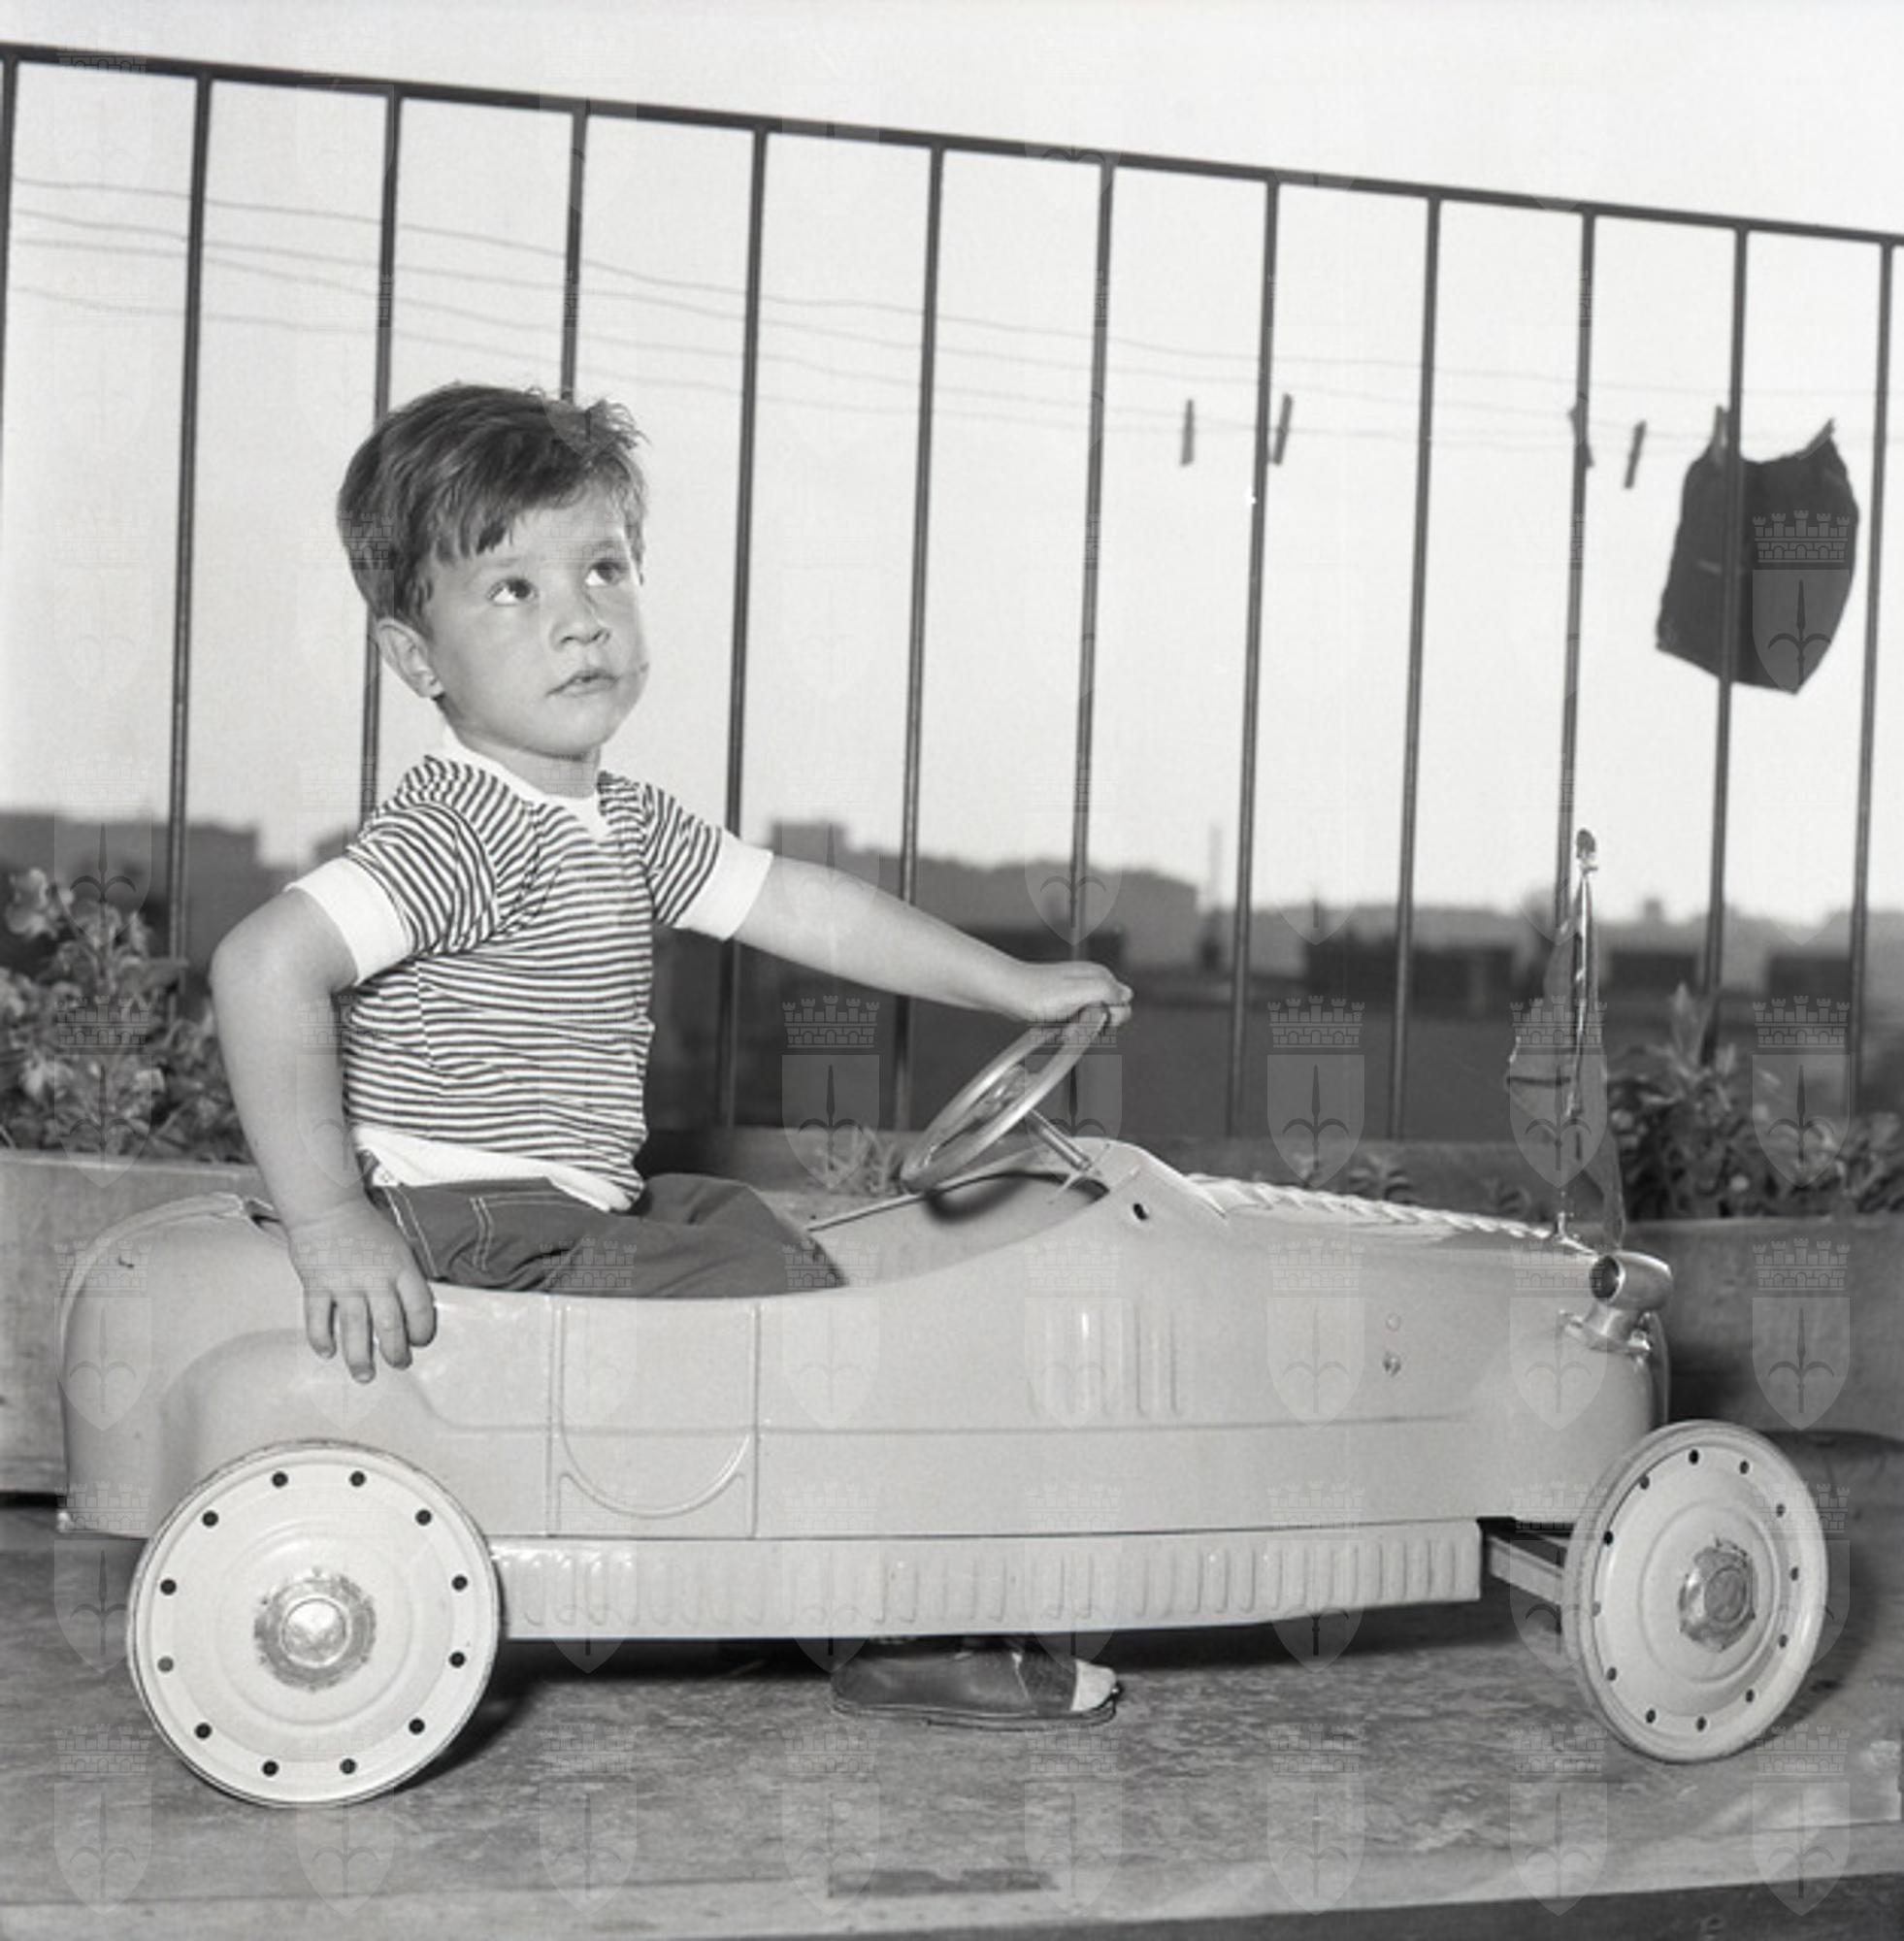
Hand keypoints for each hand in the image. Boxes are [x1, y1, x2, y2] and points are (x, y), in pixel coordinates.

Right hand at [284, 1198, 436, 1382]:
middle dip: (395, 1352)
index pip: (420, 1306)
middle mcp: (374, 1279)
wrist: (326, 1207)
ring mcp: (344, 1284)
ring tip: (365, 1375)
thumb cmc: (364, 1224)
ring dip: (360, 1357)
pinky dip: (321, 1339)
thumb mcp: (397, 1246)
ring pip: (354, 1330)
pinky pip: (318, 1320)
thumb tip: (410, 1308)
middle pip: (390, 1325)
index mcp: (400, 1267)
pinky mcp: (317, 1286)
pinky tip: (327, 1352)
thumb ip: (403, 1276)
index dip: (423, 1330)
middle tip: (398, 1364)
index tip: (420, 1340)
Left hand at [1015, 960, 1132, 1031]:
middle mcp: (1091, 985)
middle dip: (1094, 1025)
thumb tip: (1126, 996)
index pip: (1124, 1004)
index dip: (1110, 1017)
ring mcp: (1078, 996)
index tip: (1093, 1018)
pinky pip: (1077, 1026)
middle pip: (1110, 1016)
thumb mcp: (1079, 991)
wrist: (1009, 994)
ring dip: (1080, 1030)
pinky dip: (1069, 1031)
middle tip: (1075, 1023)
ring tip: (1064, 1026)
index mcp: (1099, 977)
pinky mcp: (1066, 1008)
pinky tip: (1058, 1028)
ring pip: (1093, 1023)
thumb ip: (1108, 992)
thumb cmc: (1035, 991)